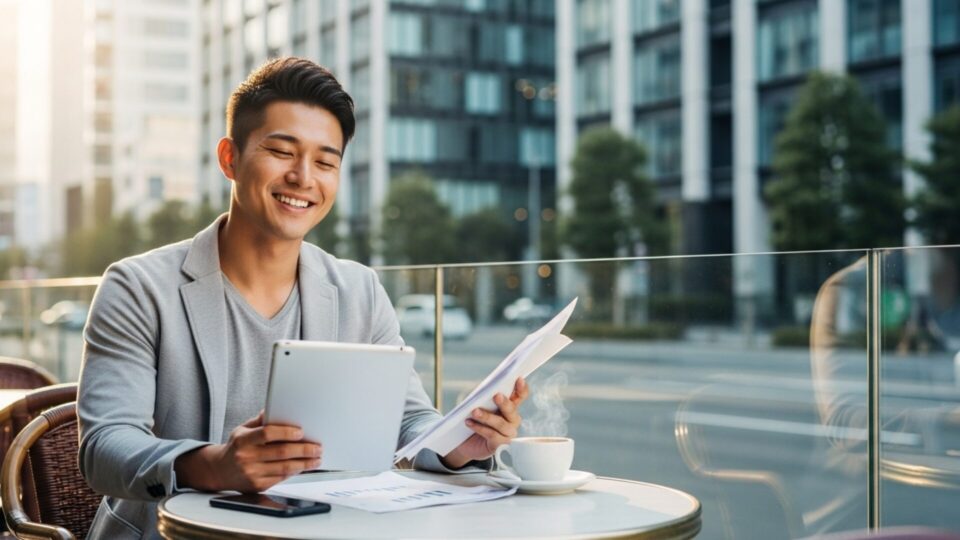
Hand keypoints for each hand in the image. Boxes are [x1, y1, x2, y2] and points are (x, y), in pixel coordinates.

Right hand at [174, 412, 321, 492]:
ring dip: (304, 463)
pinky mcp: (258, 486)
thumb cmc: (236, 447)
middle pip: (281, 452)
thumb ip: (260, 421)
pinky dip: (295, 471)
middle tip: (317, 447)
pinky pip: (281, 478)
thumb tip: (274, 409)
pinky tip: (303, 466)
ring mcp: (252, 473)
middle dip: (303, 450)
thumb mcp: (243, 429)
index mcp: (243, 440)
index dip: (286, 432)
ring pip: (284, 468)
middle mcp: (246, 457)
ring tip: (316, 458)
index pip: (267, 434)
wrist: (219, 471)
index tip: (301, 432)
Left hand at [442, 378, 529, 468]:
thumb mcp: (479, 406)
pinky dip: (479, 428)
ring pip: (501, 424)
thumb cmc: (474, 419)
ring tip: (474, 412)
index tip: (519, 379)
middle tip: (496, 396)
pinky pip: (492, 435)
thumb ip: (484, 398)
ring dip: (487, 417)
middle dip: (504, 402)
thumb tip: (482, 391)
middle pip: (512, 410)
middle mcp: (512, 420)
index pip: (520, 396)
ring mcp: (508, 434)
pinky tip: (469, 422)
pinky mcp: (500, 445)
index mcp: (510, 406)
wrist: (465, 442)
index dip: (521, 388)